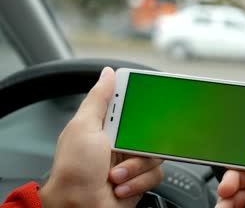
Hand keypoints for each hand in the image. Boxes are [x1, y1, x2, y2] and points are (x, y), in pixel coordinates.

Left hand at [39, 67, 163, 206]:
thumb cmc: (73, 171)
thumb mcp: (83, 127)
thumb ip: (98, 99)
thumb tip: (107, 74)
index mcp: (106, 126)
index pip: (131, 106)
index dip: (140, 104)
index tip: (147, 103)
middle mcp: (120, 143)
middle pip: (149, 131)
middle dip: (140, 142)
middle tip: (126, 146)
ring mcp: (131, 162)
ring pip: (155, 154)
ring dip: (136, 167)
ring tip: (115, 174)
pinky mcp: (140, 180)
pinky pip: (156, 174)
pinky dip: (139, 181)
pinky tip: (121, 185)